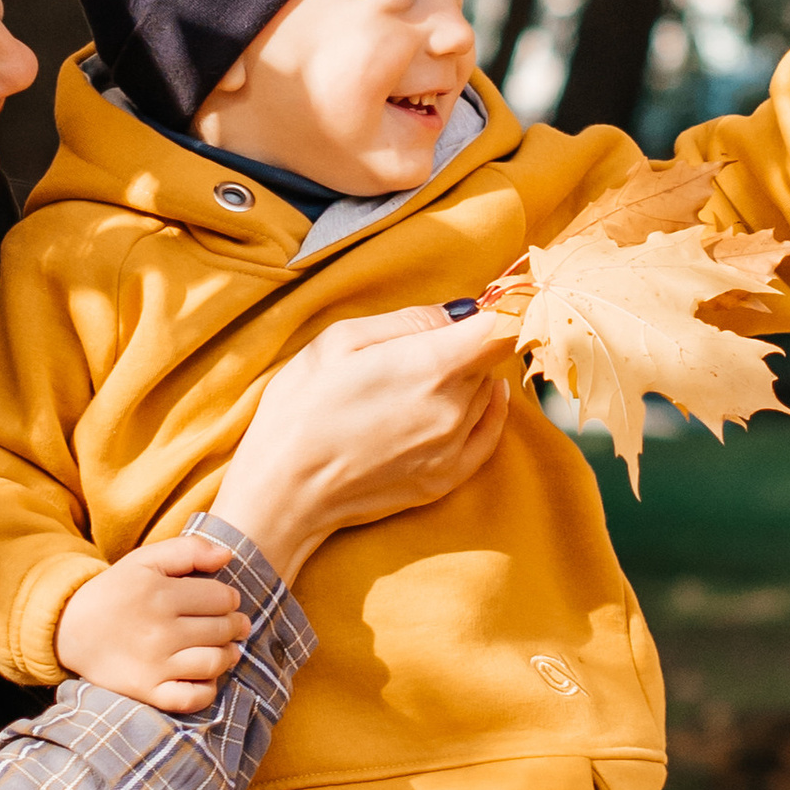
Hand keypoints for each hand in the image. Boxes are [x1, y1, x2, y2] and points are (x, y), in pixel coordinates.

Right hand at [55, 533, 250, 716]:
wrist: (69, 630)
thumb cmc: (114, 592)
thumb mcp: (144, 560)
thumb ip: (187, 549)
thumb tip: (228, 555)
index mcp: (159, 593)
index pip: (221, 598)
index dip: (230, 599)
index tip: (225, 602)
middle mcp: (159, 630)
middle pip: (221, 630)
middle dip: (234, 626)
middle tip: (234, 626)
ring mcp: (154, 664)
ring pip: (214, 662)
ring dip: (228, 656)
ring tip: (227, 650)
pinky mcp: (147, 691)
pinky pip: (193, 698)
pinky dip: (208, 689)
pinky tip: (206, 677)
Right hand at [212, 305, 515, 585]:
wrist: (283, 491)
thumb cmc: (301, 410)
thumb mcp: (340, 341)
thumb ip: (408, 320)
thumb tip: (455, 313)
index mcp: (430, 366)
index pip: (504, 327)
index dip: (505, 307)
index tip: (496, 298)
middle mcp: (453, 407)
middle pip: (490, 358)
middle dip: (471, 341)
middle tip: (434, 336)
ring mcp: (453, 447)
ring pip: (485, 392)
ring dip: (470, 376)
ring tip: (423, 373)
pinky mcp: (447, 478)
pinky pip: (489, 434)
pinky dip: (489, 410)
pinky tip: (482, 396)